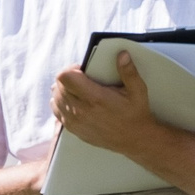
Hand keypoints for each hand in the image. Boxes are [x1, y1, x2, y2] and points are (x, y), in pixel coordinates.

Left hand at [52, 51, 166, 159]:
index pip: (65, 77)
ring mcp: (75, 121)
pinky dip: (61, 102)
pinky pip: (57, 110)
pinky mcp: (73, 128)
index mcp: (96, 98)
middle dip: (68, 78)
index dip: (70, 70)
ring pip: (56, 97)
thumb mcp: (138, 91)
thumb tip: (122, 54)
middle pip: (59, 85)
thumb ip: (129, 72)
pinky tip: (73, 100)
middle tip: (82, 79)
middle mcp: (82, 110)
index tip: (82, 70)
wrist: (134, 139)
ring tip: (78, 89)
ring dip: (63, 90)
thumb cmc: (135, 113)